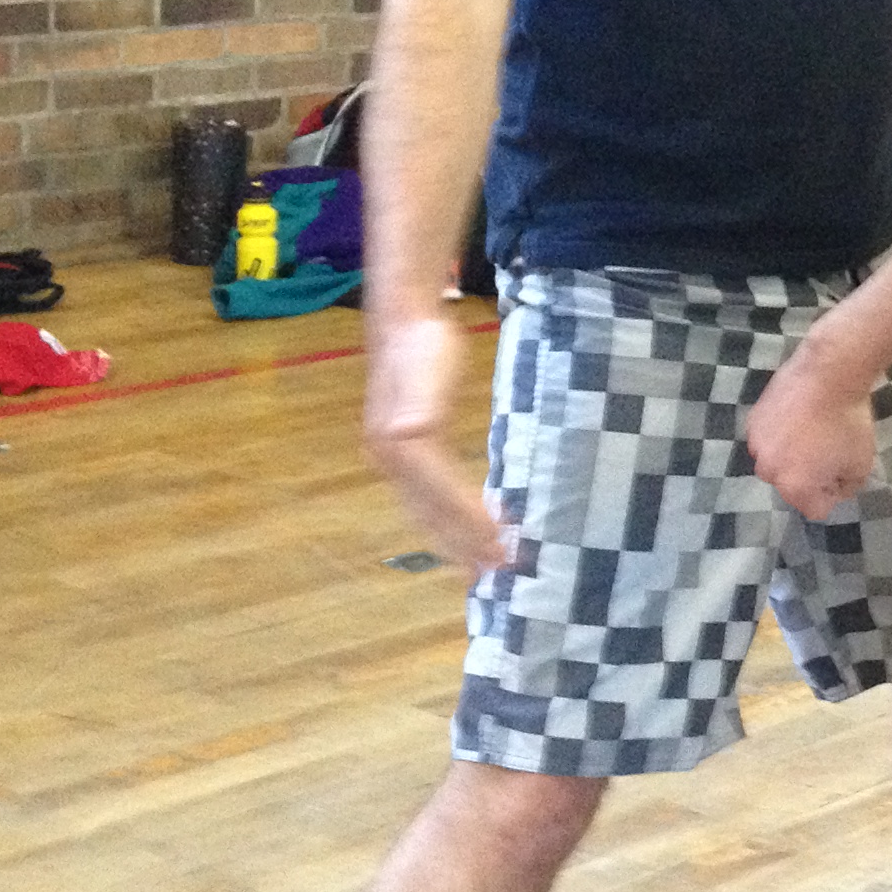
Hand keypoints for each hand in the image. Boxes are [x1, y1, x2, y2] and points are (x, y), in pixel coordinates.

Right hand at [363, 305, 510, 571]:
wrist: (404, 319)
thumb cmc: (422, 346)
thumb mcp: (423, 374)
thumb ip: (417, 409)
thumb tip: (411, 434)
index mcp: (399, 446)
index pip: (440, 499)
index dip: (470, 527)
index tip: (501, 550)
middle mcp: (389, 460)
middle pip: (430, 514)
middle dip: (464, 545)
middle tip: (500, 571)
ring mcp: (392, 458)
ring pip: (426, 511)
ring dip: (457, 538)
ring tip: (486, 560)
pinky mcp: (402, 451)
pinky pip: (427, 495)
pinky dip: (451, 515)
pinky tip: (474, 520)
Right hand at [747, 334, 878, 519]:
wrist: (827, 375)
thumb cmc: (847, 422)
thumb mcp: (862, 463)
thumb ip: (848, 486)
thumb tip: (836, 486)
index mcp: (794, 487)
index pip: (815, 509)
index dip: (833, 493)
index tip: (841, 472)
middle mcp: (768, 472)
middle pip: (792, 486)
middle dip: (808, 475)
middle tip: (828, 449)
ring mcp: (756, 445)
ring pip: (777, 461)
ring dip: (791, 454)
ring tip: (811, 430)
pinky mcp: (752, 420)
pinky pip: (768, 438)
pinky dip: (780, 432)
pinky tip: (797, 415)